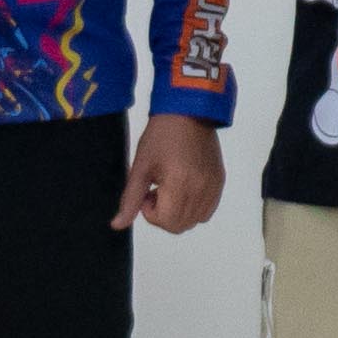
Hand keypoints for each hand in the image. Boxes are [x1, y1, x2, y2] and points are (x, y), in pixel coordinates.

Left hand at [118, 111, 224, 234]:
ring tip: (171, 188)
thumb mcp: (140, 167)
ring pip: (195, 220)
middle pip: (180, 225)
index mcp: (180, 184)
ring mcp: (213, 186)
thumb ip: (130, 199)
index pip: (167, 222)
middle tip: (157, 190)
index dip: (151, 213)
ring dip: (179, 212)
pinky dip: (195, 207)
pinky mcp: (220, 181)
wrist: (189, 111)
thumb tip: (118, 225)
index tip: (147, 192)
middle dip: (164, 215)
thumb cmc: (161, 135)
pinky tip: (185, 187)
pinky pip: (207, 209)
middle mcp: (201, 189)